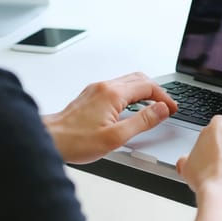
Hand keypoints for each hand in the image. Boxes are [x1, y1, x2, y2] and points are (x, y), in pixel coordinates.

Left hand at [43, 72, 177, 163]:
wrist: (49, 139)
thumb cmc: (76, 141)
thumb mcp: (116, 137)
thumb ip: (143, 121)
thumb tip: (162, 110)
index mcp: (113, 94)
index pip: (148, 87)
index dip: (164, 97)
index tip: (172, 108)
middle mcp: (104, 87)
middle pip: (139, 79)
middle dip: (156, 91)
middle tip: (166, 106)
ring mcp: (96, 89)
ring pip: (127, 81)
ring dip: (143, 91)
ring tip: (152, 107)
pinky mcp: (90, 95)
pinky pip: (116, 87)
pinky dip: (130, 94)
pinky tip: (131, 107)